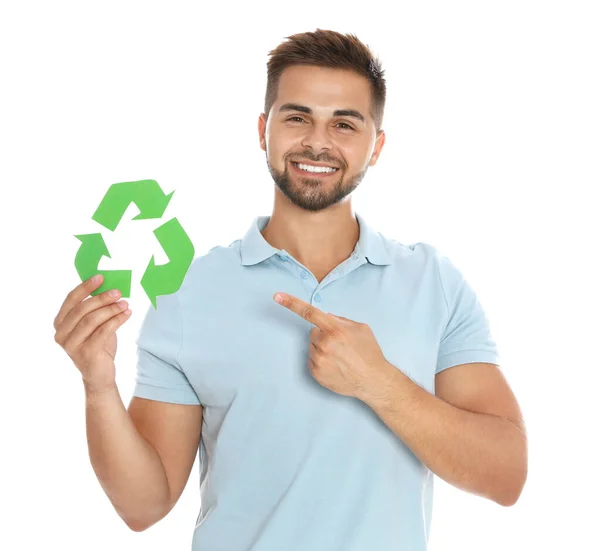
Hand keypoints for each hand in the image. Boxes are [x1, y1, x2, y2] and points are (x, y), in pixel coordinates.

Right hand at [53, 274, 131, 392]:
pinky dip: (117, 320)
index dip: (85, 287)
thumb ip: (95, 309)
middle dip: (101, 298)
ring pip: (92, 320)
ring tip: (125, 303)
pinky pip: (103, 331)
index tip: (101, 277)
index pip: (70, 300)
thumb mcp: (95, 324)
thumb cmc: (98, 345)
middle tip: (118, 292)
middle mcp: (61, 334)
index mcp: (60, 323)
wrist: (100, 375)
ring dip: (111, 309)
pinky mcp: (86, 353)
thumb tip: (109, 286)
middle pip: (82, 309)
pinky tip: (127, 314)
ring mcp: (71, 345)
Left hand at [273, 292, 390, 397]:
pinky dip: (321, 361)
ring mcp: (318, 359)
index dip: (291, 303)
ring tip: (340, 357)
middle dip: (323, 335)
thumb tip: (326, 317)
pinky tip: (336, 365)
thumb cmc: (369, 353)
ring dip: (322, 349)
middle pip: (313, 332)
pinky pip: (312, 360)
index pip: (309, 312)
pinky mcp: (316, 373)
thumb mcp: (361, 328)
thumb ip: (341, 320)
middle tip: (340, 345)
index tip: (277, 296)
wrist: (373, 380)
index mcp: (334, 329)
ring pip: (312, 346)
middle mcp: (324, 344)